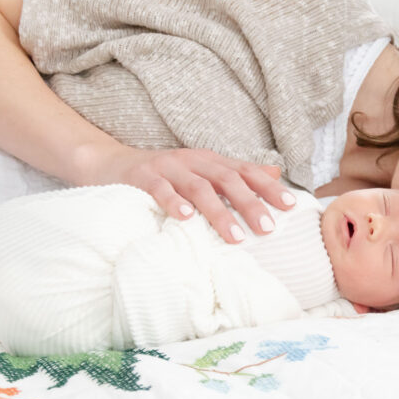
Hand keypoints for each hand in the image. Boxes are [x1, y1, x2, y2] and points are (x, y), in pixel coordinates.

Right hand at [92, 146, 296, 242]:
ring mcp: (167, 168)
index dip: (268, 187)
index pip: (245, 171)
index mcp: (210, 161)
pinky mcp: (142, 177)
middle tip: (268, 228)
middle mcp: (192, 161)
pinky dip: (174, 203)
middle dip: (250, 204)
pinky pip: (160, 190)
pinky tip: (186, 219)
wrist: (108, 164)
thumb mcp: (201, 172)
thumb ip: (236, 175)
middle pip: (227, 180)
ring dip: (219, 212)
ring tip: (236, 236)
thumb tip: (276, 174)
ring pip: (198, 188)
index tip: (290, 205)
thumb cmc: (163, 176)